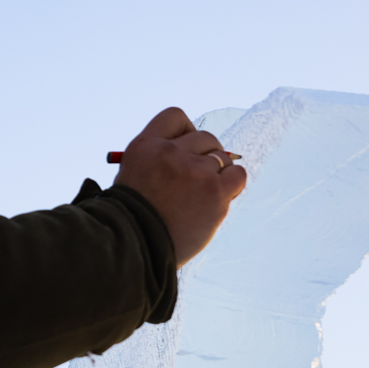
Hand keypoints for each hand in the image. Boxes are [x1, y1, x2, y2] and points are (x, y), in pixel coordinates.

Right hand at [113, 107, 245, 266]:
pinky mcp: (214, 192)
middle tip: (196, 178)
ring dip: (215, 174)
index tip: (184, 149)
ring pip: (220, 158)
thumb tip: (190, 154)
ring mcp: (194, 171)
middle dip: (203, 155)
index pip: (175, 118)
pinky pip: (237, 175)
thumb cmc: (132, 219)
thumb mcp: (131, 178)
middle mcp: (170, 152)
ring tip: (201, 196)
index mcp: (145, 146)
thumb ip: (156, 161)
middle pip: (203, 137)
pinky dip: (233, 183)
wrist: (136, 249)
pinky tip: (219, 197)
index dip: (185, 132)